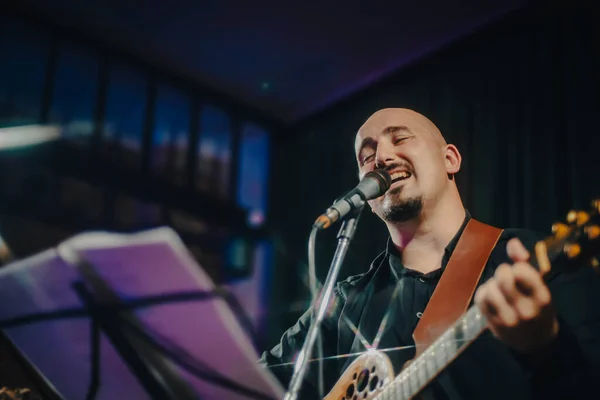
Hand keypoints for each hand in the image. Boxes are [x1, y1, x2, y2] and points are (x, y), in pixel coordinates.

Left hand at [474, 238, 558, 353]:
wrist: (536, 341)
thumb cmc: (538, 306)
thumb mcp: (540, 285)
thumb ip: (525, 261)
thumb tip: (513, 242)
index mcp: (542, 297)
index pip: (522, 270)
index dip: (517, 266)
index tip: (520, 272)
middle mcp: (526, 309)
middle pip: (503, 277)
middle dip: (502, 272)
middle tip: (506, 277)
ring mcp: (509, 319)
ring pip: (490, 288)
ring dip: (492, 284)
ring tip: (499, 290)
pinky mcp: (494, 324)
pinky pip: (480, 299)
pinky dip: (483, 293)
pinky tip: (491, 297)